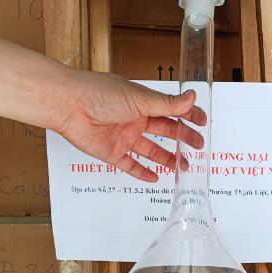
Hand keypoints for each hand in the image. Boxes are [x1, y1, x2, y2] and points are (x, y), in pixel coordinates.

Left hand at [57, 72, 205, 181]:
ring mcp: (124, 137)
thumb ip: (167, 104)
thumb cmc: (101, 94)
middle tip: (198, 147)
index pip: (172, 110)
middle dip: (182, 139)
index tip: (203, 123)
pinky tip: (155, 178)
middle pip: (165, 132)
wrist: (68, 105)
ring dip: (166, 159)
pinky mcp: (112, 153)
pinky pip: (130, 165)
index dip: (188, 116)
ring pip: (150, 151)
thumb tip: (193, 97)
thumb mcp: (140, 99)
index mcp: (143, 103)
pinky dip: (142, 172)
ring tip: (183, 167)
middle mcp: (135, 119)